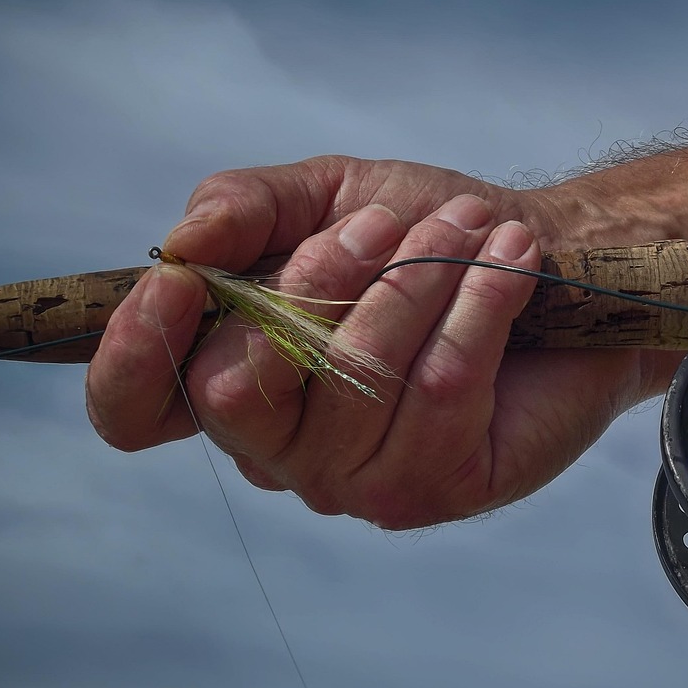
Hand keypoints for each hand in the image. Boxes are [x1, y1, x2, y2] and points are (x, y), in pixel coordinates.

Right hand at [85, 156, 661, 527]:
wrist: (554, 264)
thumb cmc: (427, 234)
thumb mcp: (330, 197)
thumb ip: (246, 209)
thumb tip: (181, 243)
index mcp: (233, 377)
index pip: (135, 410)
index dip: (133, 357)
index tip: (178, 281)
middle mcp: (279, 450)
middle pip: (237, 393)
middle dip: (314, 285)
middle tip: (386, 224)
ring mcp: (352, 483)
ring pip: (352, 380)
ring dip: (418, 279)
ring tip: (473, 227)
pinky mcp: (434, 489)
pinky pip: (439, 389)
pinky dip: (479, 303)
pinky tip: (510, 259)